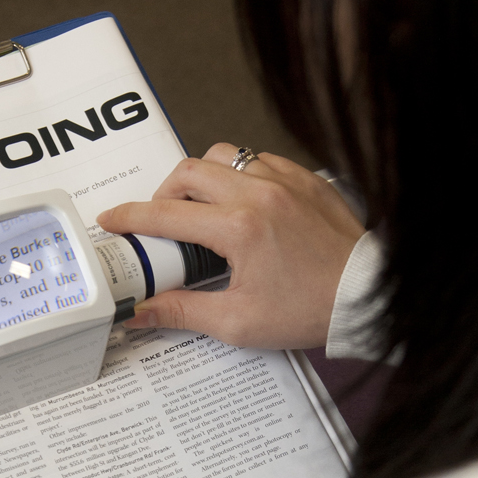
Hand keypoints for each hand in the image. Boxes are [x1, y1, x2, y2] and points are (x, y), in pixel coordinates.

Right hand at [96, 145, 364, 349]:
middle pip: (188, 171)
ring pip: (223, 155)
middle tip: (161, 222)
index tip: (111, 220)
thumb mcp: (238, 322)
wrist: (366, 297)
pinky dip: (241, 175)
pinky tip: (242, 204)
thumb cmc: (311, 310)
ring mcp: (284, 179)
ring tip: (202, 210)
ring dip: (203, 178)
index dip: (130, 217)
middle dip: (164, 193)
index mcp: (238, 228)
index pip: (165, 214)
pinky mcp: (305, 178)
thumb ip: (182, 312)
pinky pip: (259, 160)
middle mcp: (259, 193)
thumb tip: (141, 312)